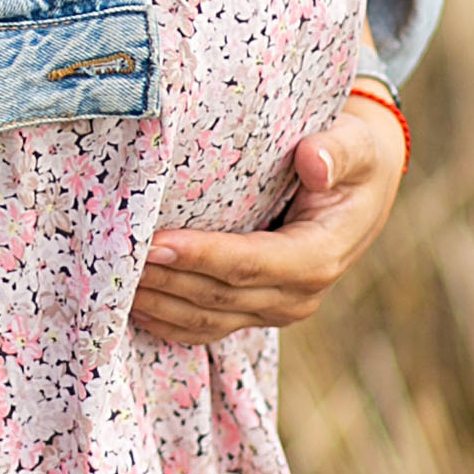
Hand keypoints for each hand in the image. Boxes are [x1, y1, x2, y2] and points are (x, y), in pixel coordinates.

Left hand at [131, 89, 406, 345]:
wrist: (361, 189)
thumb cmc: (354, 158)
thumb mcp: (356, 146)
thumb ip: (337, 151)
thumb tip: (314, 161)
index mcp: (318, 257)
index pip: (251, 263)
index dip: (203, 257)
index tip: (156, 245)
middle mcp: (297, 296)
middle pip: (219, 296)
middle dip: (166, 280)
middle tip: (115, 257)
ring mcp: (274, 310)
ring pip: (206, 317)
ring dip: (159, 302)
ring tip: (111, 280)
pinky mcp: (255, 312)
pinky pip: (205, 327)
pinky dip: (167, 320)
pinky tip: (132, 305)